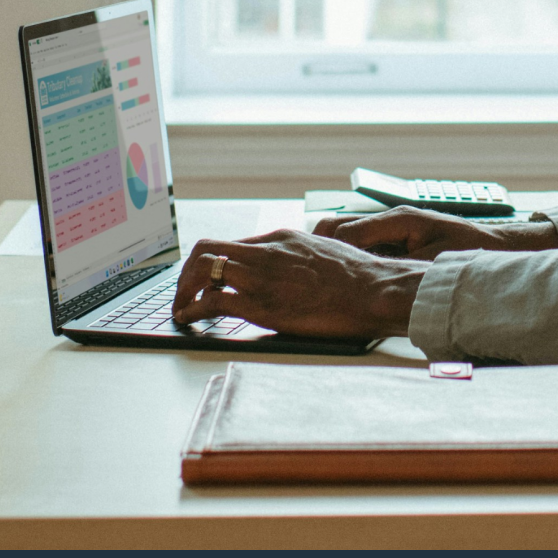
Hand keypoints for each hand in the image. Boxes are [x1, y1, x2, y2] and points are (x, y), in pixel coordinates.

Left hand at [169, 229, 425, 340]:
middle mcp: (265, 252)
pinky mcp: (262, 305)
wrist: (376, 291)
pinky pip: (213, 303)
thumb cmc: (362, 279)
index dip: (216, 264)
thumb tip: (296, 273)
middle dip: (189, 272)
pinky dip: (193, 310)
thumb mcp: (326, 253)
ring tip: (181, 307)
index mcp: (281, 238)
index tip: (209, 279)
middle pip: (208, 250)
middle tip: (184, 291)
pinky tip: (188, 319)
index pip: (234, 245)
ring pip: (204, 271)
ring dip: (185, 290)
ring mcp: (261, 277)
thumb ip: (301, 259)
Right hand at [311, 207, 557, 259]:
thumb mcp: (432, 263)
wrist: (493, 246)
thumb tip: (368, 277)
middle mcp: (390, 219)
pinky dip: (349, 256)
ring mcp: (390, 227)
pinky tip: (348, 278)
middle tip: (311, 276)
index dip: (329, 253)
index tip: (317, 273)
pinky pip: (361, 242)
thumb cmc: (469, 252)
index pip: (347, 231)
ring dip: (334, 253)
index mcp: (399, 220)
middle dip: (321, 249)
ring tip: (325, 279)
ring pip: (345, 233)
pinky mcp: (394, 237)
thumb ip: (399, 267)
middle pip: (337, 226)